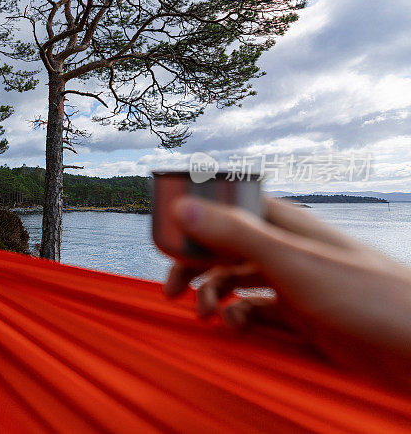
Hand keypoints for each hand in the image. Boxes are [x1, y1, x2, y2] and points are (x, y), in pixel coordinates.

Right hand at [164, 196, 410, 390]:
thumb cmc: (368, 297)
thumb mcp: (293, 262)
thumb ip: (237, 235)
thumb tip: (182, 208)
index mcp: (286, 225)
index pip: (229, 210)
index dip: (197, 221)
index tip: (169, 241)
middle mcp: (288, 250)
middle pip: (226, 249)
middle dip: (196, 267)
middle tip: (172, 291)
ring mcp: (295, 283)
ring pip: (238, 282)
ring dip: (215, 295)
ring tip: (207, 316)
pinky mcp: (303, 316)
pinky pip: (257, 312)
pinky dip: (239, 318)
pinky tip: (238, 328)